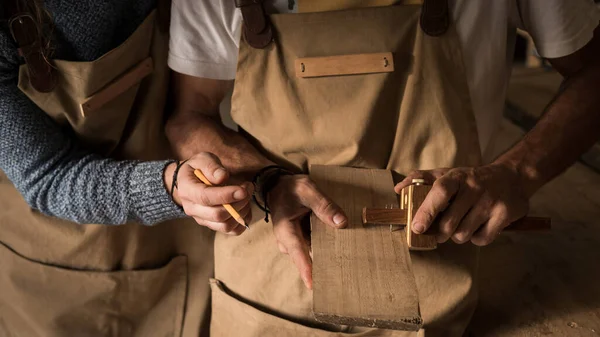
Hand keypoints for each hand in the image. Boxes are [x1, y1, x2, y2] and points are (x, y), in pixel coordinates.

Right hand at [164, 153, 252, 234]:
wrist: (191, 181)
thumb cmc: (198, 168)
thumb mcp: (202, 159)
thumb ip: (211, 166)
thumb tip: (222, 177)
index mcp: (187, 190)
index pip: (205, 198)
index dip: (226, 196)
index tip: (243, 190)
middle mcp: (192, 209)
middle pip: (217, 215)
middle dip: (238, 203)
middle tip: (248, 188)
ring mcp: (202, 219)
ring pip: (225, 226)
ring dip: (242, 212)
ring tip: (247, 196)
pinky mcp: (213, 225)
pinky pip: (231, 231)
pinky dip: (243, 221)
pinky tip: (245, 207)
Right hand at [268, 175, 347, 288]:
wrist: (278, 186)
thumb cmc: (291, 188)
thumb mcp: (307, 190)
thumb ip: (324, 205)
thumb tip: (342, 222)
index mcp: (285, 229)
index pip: (297, 252)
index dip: (306, 269)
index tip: (312, 284)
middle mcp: (287, 241)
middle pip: (304, 258)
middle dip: (319, 267)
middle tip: (338, 276)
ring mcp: (292, 242)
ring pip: (309, 253)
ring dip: (323, 255)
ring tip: (342, 263)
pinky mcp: (299, 240)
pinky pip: (311, 247)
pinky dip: (323, 247)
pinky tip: (337, 247)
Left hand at [394, 163, 529, 245]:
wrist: (511, 177)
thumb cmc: (470, 179)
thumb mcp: (447, 173)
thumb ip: (421, 179)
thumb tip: (399, 189)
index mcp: (456, 177)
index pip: (440, 192)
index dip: (426, 211)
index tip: (416, 227)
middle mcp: (474, 187)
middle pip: (449, 223)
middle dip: (440, 233)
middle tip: (440, 232)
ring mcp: (490, 201)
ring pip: (463, 234)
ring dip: (458, 236)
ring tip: (461, 225)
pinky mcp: (505, 214)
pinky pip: (481, 239)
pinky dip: (476, 238)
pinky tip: (478, 227)